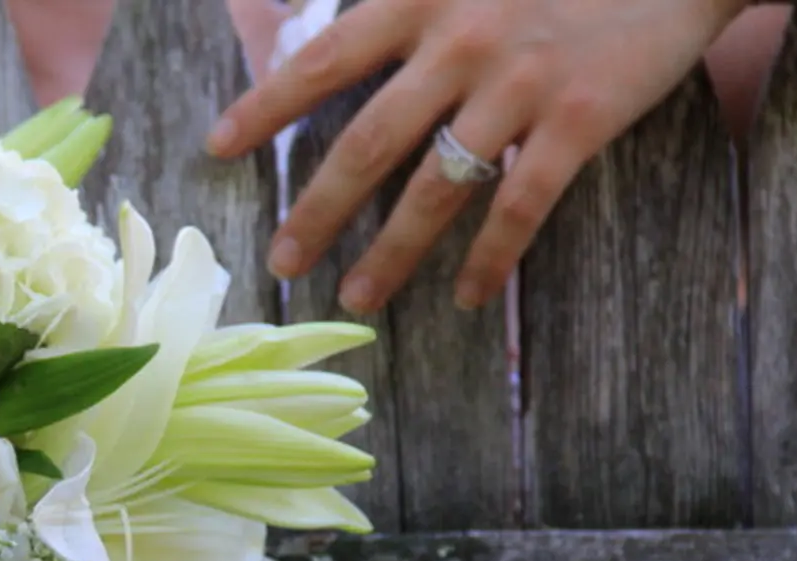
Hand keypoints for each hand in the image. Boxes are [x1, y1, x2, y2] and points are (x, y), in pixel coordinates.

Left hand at [205, 0, 750, 311]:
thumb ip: (402, 13)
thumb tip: (318, 42)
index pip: (323, 60)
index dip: (265, 105)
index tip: (216, 147)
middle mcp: (461, 43)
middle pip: (368, 142)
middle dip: (317, 209)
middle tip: (281, 261)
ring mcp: (520, 85)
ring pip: (436, 187)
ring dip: (392, 251)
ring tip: (357, 296)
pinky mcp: (580, 120)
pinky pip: (521, 204)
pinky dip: (491, 258)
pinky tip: (465, 296)